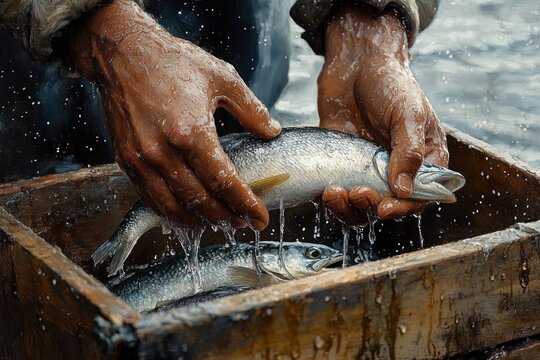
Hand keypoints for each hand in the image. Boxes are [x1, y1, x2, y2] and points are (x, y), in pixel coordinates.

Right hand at [70, 0, 280, 229]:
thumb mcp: (223, 78)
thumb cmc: (173, 62)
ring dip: (200, 221)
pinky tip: (188, 213)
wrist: (123, 54)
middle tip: (244, 221)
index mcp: (191, 132)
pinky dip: (172, 212)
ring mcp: (142, 160)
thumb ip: (251, 109)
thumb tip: (272, 132)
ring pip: (174, 208)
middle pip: (201, 201)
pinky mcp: (127, 161)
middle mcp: (164, 152)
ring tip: (220, 221)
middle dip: (227, 218)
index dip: (245, 205)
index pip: (224, 182)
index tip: (260, 218)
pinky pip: (151, 199)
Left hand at [318, 7, 447, 224]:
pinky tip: (324, 189)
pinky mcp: (338, 166)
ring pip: (357, 206)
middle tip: (359, 192)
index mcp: (422, 162)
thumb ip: (409, 152)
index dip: (404, 208)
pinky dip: (329, 198)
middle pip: (385, 206)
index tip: (386, 208)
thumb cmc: (391, 85)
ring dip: (347, 208)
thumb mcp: (408, 115)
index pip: (418, 198)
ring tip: (335, 193)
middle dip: (370, 206)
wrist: (356, 64)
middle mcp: (393, 171)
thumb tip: (404, 190)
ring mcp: (364, 170)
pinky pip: (334, 192)